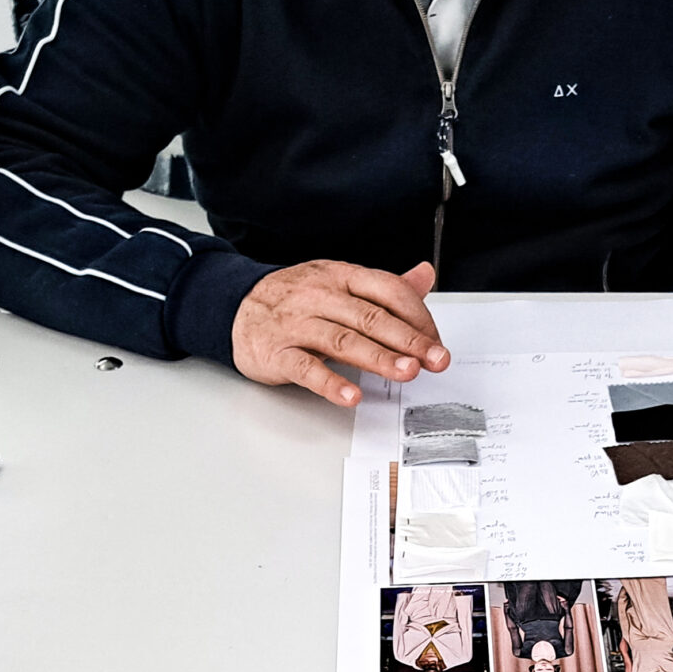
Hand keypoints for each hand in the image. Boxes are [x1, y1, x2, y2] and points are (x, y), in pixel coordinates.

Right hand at [234, 260, 448, 406]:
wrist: (236, 307)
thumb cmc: (294, 299)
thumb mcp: (340, 284)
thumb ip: (384, 287)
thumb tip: (425, 276)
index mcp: (341, 276)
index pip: (388, 291)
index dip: (418, 316)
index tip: (436, 342)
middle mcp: (321, 296)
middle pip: (371, 317)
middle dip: (408, 340)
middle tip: (435, 359)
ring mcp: (298, 324)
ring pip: (343, 341)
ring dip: (378, 358)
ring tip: (405, 373)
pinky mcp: (277, 352)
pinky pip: (306, 368)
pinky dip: (330, 383)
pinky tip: (351, 395)